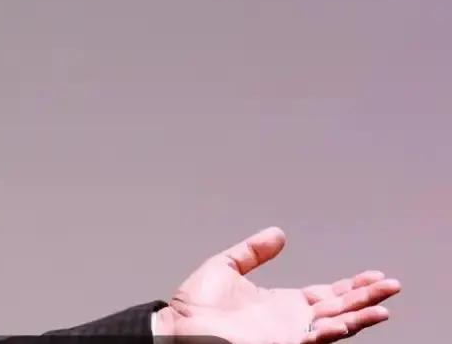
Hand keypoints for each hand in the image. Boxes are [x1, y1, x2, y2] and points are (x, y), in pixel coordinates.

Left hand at [156, 227, 399, 343]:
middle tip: (391, 286)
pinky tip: (344, 322)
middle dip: (366, 299)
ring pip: (332, 328)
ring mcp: (287, 337)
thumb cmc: (195, 305)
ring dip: (358, 318)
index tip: (375, 275)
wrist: (176, 326)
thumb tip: (278, 234)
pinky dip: (329, 332)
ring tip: (383, 308)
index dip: (351, 287)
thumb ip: (254, 252)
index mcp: (282, 304)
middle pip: (338, 310)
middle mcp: (290, 323)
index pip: (326, 296)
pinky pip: (310, 341)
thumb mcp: (226, 266)